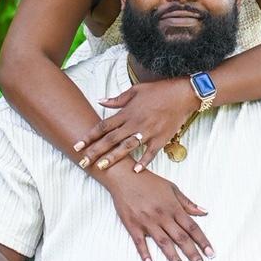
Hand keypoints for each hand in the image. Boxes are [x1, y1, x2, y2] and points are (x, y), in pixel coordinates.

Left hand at [74, 78, 199, 173]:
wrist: (183, 94)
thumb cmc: (159, 90)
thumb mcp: (135, 90)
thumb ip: (117, 99)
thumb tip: (100, 101)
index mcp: (127, 112)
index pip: (104, 126)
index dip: (89, 136)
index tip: (78, 145)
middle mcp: (135, 123)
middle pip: (111, 139)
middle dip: (96, 151)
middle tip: (83, 162)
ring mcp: (148, 132)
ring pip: (127, 147)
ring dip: (113, 157)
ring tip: (101, 167)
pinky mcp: (161, 138)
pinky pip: (151, 152)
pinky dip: (143, 161)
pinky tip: (135, 170)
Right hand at [100, 168, 212, 260]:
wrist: (124, 176)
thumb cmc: (149, 181)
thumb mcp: (171, 188)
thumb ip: (187, 203)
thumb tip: (204, 212)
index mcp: (173, 207)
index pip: (192, 227)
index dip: (203, 241)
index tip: (211, 253)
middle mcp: (162, 216)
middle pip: (181, 238)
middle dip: (193, 254)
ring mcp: (147, 221)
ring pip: (164, 243)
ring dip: (174, 258)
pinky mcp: (133, 225)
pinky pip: (140, 242)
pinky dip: (145, 254)